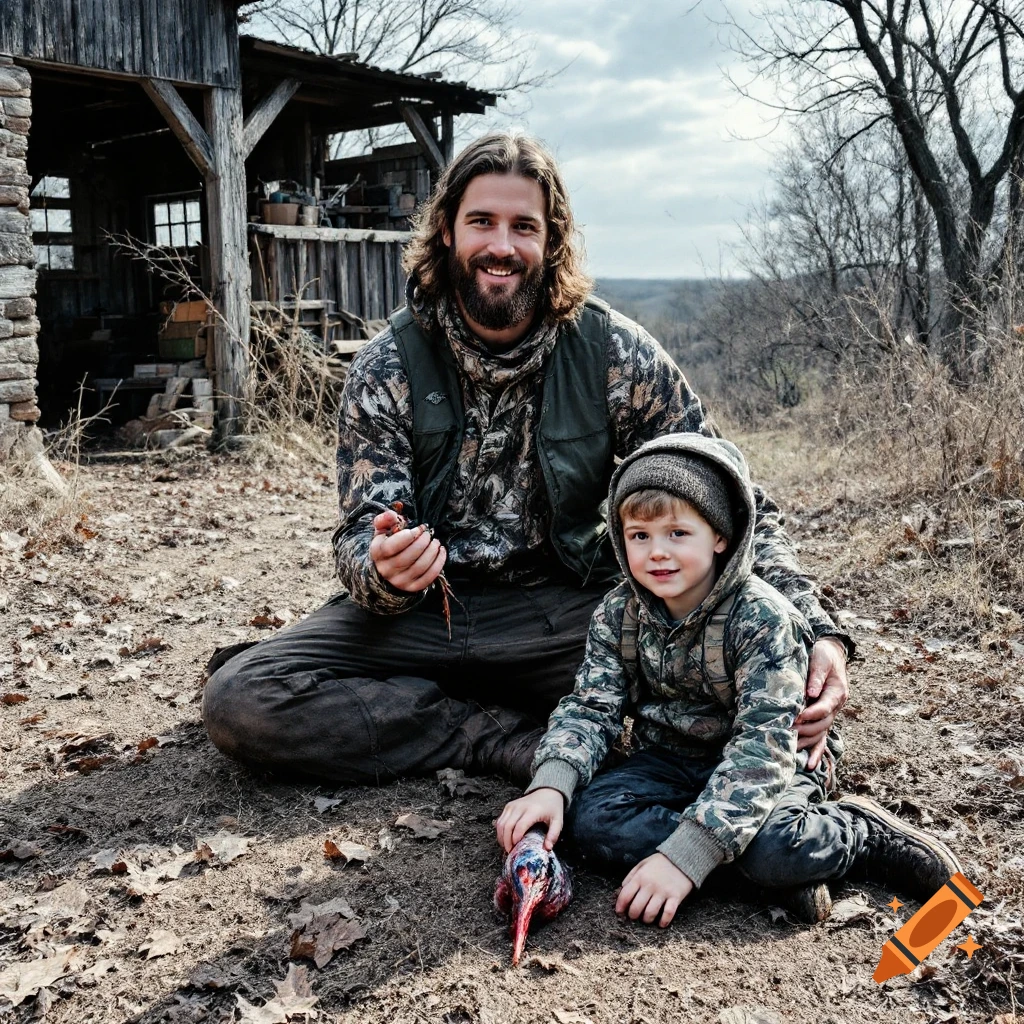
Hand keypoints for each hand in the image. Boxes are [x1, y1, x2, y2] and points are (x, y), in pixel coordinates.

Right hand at [368, 509, 445, 592]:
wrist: (387, 569)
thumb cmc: (388, 544)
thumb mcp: (383, 530)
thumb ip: (385, 519)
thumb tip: (392, 515)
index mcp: (377, 553)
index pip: (392, 546)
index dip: (409, 536)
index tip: (419, 528)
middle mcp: (386, 569)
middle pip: (408, 557)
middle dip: (423, 543)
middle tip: (429, 535)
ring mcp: (399, 581)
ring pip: (420, 567)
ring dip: (432, 552)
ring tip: (436, 542)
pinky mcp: (411, 587)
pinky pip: (428, 577)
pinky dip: (438, 563)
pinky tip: (441, 552)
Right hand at [495, 788, 564, 852]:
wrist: (547, 792)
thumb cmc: (552, 808)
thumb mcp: (558, 821)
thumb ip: (553, 835)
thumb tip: (547, 848)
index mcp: (533, 811)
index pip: (520, 826)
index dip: (516, 839)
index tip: (516, 849)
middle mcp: (520, 807)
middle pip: (507, 826)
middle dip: (506, 842)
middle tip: (510, 852)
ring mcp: (513, 805)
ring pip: (501, 823)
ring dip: (501, 838)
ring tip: (507, 847)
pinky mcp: (508, 806)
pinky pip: (500, 820)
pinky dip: (500, 832)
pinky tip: (505, 839)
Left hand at [615, 853, 693, 927]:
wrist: (682, 858)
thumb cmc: (660, 863)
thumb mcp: (643, 864)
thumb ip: (631, 876)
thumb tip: (622, 889)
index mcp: (640, 876)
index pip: (625, 895)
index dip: (620, 906)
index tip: (619, 912)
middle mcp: (650, 885)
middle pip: (636, 907)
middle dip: (633, 915)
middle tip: (634, 916)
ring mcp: (663, 891)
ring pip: (650, 913)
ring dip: (646, 920)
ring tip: (646, 919)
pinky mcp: (675, 896)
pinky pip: (668, 913)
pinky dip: (664, 921)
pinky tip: (661, 923)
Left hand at [796, 637, 848, 770]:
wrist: (830, 655)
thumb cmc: (823, 655)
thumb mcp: (820, 659)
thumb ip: (816, 675)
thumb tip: (811, 693)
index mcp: (836, 693)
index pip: (824, 708)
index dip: (810, 714)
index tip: (796, 717)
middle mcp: (835, 707)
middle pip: (822, 725)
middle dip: (804, 730)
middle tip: (785, 732)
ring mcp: (830, 715)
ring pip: (820, 735)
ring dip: (806, 743)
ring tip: (789, 750)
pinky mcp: (823, 719)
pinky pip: (821, 739)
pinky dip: (816, 753)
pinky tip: (810, 767)